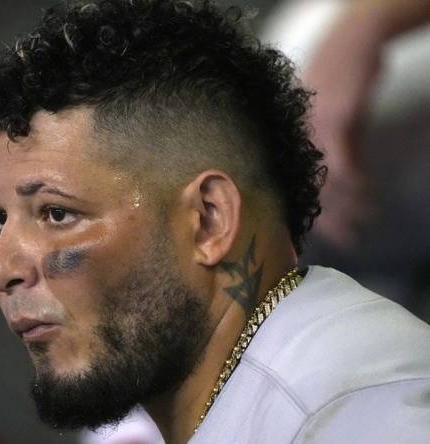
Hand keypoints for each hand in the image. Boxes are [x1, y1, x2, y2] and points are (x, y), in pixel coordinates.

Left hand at [302, 3, 384, 249]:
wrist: (351, 40)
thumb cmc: (337, 74)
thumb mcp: (326, 113)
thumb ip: (327, 143)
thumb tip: (333, 174)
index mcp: (287, 139)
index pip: (289, 186)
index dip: (302, 212)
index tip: (311, 236)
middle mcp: (294, 139)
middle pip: (306, 189)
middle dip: (326, 219)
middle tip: (343, 242)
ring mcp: (313, 132)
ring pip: (327, 183)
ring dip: (347, 208)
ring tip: (360, 230)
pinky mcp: (335, 123)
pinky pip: (345, 166)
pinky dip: (357, 186)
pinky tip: (368, 201)